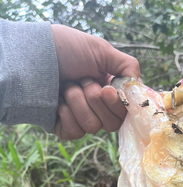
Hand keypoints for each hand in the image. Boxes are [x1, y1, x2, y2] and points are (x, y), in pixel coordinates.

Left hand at [51, 25, 140, 139]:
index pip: (126, 111)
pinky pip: (76, 132)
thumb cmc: (65, 49)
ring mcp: (80, 118)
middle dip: (97, 100)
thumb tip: (140, 87)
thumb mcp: (101, 50)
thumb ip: (128, 66)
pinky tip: (58, 101)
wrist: (33, 56)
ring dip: (79, 102)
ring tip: (67, 86)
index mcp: (108, 90)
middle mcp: (96, 107)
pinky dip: (67, 113)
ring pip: (93, 126)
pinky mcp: (64, 128)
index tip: (109, 89)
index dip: (119, 104)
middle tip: (84, 81)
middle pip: (112, 123)